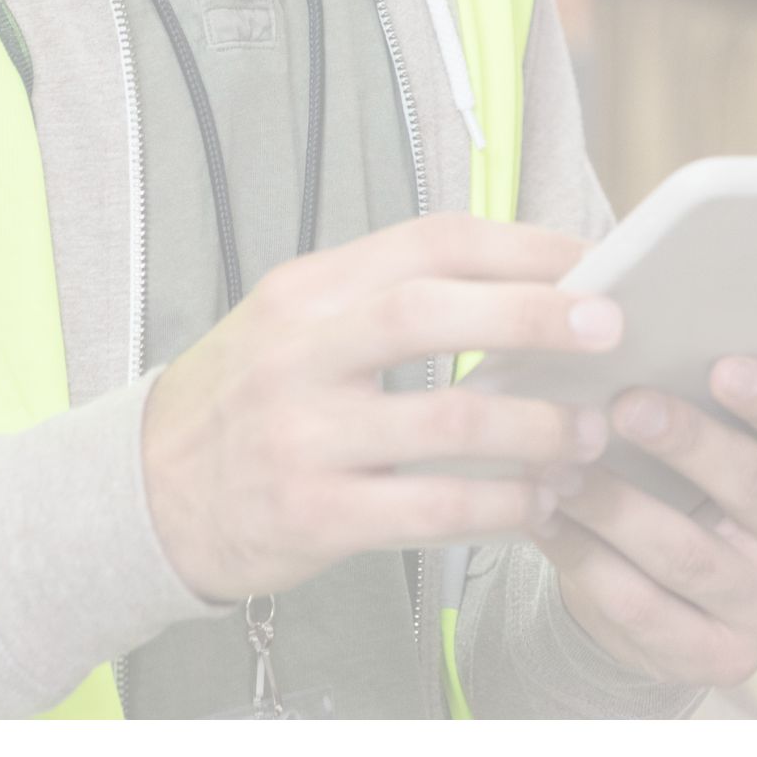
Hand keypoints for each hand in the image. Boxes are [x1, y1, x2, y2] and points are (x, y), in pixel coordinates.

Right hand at [138, 212, 609, 604]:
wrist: (142, 496)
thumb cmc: (253, 402)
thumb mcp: (300, 326)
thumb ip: (396, 302)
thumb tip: (541, 287)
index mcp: (309, 292)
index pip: (430, 242)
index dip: (525, 247)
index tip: (598, 259)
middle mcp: (300, 354)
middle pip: (433, 312)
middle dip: (537, 315)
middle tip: (613, 329)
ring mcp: (302, 436)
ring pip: (449, 422)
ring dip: (538, 429)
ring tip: (589, 435)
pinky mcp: (313, 514)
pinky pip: (435, 509)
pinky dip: (504, 507)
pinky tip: (539, 504)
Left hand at [543, 358, 756, 690]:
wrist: (672, 605)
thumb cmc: (692, 492)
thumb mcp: (726, 445)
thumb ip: (724, 392)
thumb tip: (701, 304)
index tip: (722, 365)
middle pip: (755, 488)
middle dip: (688, 443)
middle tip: (624, 404)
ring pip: (690, 553)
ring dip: (619, 505)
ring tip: (560, 464)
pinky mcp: (719, 658)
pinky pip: (645, 610)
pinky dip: (587, 561)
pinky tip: (543, 520)